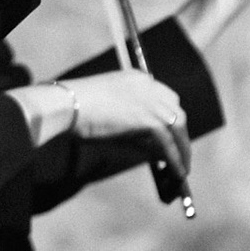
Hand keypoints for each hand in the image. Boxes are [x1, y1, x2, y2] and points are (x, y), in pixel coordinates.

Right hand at [59, 69, 191, 177]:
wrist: (67, 105)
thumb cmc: (77, 110)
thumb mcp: (109, 112)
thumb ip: (131, 126)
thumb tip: (152, 150)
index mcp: (138, 79)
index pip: (164, 97)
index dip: (168, 117)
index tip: (170, 133)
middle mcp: (149, 86)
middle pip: (176, 109)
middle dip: (180, 132)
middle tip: (180, 151)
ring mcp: (151, 101)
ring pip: (177, 126)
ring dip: (182, 148)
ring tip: (182, 167)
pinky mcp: (149, 119)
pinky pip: (168, 143)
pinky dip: (174, 159)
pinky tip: (175, 171)